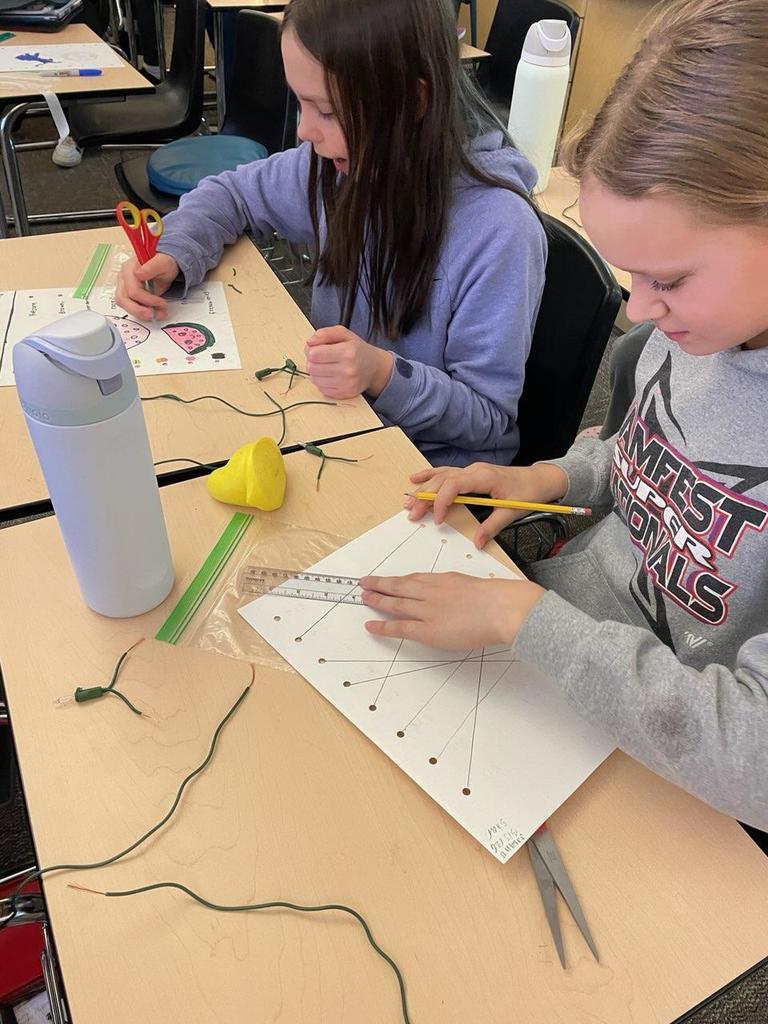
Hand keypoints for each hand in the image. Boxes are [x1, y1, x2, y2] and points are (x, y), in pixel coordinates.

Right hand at [115, 253, 178, 319]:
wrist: (164, 265)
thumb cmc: (163, 263)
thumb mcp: (163, 262)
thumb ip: (152, 267)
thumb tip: (138, 274)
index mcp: (130, 268)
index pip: (133, 290)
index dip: (148, 300)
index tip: (162, 303)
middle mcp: (123, 277)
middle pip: (123, 299)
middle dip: (139, 310)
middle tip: (154, 314)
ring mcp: (123, 286)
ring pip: (124, 304)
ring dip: (140, 313)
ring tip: (156, 314)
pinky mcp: (127, 294)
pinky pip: (129, 306)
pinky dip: (141, 311)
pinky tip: (153, 311)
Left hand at [305, 326, 393, 398]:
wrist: (374, 368)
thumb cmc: (356, 349)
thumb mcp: (344, 334)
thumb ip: (325, 333)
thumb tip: (309, 342)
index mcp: (348, 352)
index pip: (314, 354)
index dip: (310, 350)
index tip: (315, 349)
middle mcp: (348, 369)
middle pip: (312, 367)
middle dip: (311, 361)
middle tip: (320, 358)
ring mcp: (346, 384)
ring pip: (314, 380)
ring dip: (316, 373)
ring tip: (325, 366)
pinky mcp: (344, 394)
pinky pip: (321, 389)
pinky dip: (322, 382)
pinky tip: (329, 376)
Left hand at [360, 572, 544, 649]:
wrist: (500, 608)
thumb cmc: (498, 599)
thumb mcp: (479, 586)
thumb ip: (465, 593)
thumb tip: (464, 601)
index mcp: (445, 580)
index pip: (417, 578)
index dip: (401, 580)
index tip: (391, 579)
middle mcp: (432, 591)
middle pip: (400, 586)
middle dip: (381, 584)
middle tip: (365, 582)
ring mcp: (427, 610)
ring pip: (396, 603)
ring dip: (378, 599)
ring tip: (364, 597)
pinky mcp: (427, 630)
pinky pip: (400, 627)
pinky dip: (383, 626)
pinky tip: (371, 625)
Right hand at [405, 462, 568, 546]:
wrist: (539, 480)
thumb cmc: (528, 493)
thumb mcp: (512, 512)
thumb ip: (492, 527)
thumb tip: (477, 542)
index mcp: (484, 477)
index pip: (454, 485)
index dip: (442, 501)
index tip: (438, 519)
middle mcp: (474, 470)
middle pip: (443, 481)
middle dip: (425, 497)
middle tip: (412, 513)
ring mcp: (471, 470)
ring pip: (441, 476)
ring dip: (424, 487)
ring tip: (408, 500)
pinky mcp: (471, 473)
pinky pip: (446, 472)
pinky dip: (430, 475)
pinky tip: (416, 478)